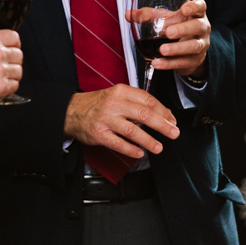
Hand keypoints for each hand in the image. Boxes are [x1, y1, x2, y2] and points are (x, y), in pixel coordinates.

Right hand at [0, 31, 22, 107]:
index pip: (13, 37)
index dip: (14, 44)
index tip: (12, 48)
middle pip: (18, 55)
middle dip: (12, 60)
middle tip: (5, 65)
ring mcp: (1, 71)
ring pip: (18, 71)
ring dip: (11, 75)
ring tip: (1, 78)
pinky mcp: (1, 87)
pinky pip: (14, 86)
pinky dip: (9, 87)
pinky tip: (0, 87)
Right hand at [65, 84, 179, 159]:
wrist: (71, 111)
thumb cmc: (98, 104)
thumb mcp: (117, 94)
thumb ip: (137, 102)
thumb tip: (163, 115)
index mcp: (121, 91)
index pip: (148, 100)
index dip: (163, 111)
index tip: (172, 120)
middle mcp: (114, 103)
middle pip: (143, 114)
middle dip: (162, 125)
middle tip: (173, 133)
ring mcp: (106, 119)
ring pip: (132, 131)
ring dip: (148, 141)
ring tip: (159, 147)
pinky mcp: (99, 134)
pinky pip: (118, 143)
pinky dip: (131, 150)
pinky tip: (140, 153)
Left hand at [126, 0, 209, 77]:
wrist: (189, 51)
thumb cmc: (178, 27)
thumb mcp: (167, 18)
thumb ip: (149, 15)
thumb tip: (128, 15)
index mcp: (196, 14)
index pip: (200, 6)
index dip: (194, 7)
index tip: (184, 9)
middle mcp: (202, 28)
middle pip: (198, 26)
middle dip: (184, 30)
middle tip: (169, 33)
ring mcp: (201, 45)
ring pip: (193, 46)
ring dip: (177, 48)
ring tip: (162, 50)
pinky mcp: (195, 60)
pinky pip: (183, 62)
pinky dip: (169, 63)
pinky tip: (157, 63)